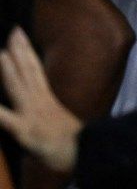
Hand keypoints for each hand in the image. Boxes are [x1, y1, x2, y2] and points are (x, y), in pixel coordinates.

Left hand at [0, 29, 80, 173]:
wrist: (78, 156)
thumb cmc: (68, 141)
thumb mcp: (60, 117)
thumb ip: (47, 104)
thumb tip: (41, 93)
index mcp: (46, 97)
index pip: (35, 68)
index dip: (25, 49)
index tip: (17, 32)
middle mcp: (38, 101)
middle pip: (27, 71)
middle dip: (18, 51)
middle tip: (12, 32)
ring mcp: (31, 114)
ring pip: (17, 87)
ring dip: (8, 70)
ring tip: (0, 54)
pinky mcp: (24, 130)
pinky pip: (5, 119)